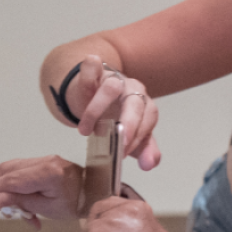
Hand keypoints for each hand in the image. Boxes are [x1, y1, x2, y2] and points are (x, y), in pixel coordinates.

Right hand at [0, 155, 84, 228]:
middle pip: (6, 170)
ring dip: (3, 186)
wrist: (93, 193)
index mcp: (46, 173)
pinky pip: (19, 169)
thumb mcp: (46, 209)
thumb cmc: (74, 205)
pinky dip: (13, 183)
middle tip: (0, 208)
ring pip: (9, 167)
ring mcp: (43, 158)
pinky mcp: (42, 161)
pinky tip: (17, 198)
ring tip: (9, 206)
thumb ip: (21, 202)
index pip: (11, 180)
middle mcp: (43, 160)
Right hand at [67, 55, 164, 170]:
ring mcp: (113, 77)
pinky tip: (82, 95)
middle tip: (117, 143)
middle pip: (135, 102)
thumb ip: (144, 150)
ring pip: (111, 87)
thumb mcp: (131, 135)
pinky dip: (87, 76)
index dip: (138, 136)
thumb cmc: (113, 116)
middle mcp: (132, 89)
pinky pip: (92, 65)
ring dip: (97, 111)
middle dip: (128, 124)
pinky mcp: (94, 69)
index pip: (149, 118)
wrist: (91, 96)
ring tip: (85, 131)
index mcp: (144, 105)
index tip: (124, 152)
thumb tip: (148, 165)